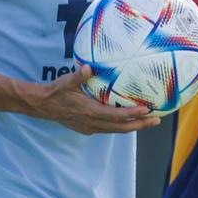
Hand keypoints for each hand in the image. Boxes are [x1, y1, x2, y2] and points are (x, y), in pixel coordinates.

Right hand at [26, 65, 160, 134]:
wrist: (40, 105)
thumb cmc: (54, 92)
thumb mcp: (65, 82)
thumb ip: (77, 76)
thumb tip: (87, 68)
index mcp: (89, 112)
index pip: (116, 116)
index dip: (132, 115)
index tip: (146, 110)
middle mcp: (92, 123)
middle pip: (121, 128)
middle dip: (140, 125)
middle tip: (157, 120)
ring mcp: (89, 127)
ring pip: (116, 130)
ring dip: (133, 127)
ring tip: (149, 121)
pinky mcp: (87, 128)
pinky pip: (108, 129)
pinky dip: (121, 126)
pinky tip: (129, 120)